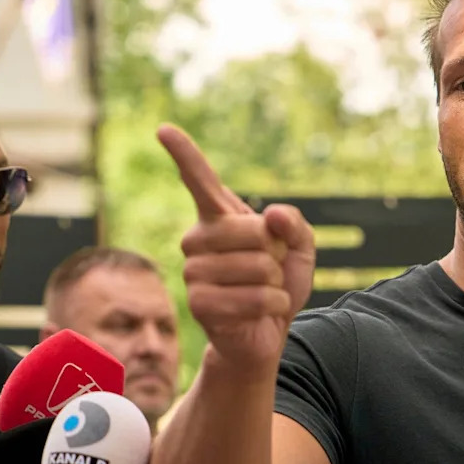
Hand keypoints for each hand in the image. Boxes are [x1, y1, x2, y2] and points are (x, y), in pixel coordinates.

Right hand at [158, 124, 314, 371]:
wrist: (266, 334)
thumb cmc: (277, 285)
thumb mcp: (299, 249)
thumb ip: (294, 225)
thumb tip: (272, 215)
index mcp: (219, 219)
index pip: (200, 181)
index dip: (184, 154)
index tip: (163, 129)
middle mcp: (198, 240)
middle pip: (253, 231)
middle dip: (276, 253)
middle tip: (269, 271)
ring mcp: (193, 271)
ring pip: (257, 267)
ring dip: (275, 283)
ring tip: (263, 292)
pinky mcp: (198, 303)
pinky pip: (254, 297)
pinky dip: (273, 305)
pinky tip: (264, 312)